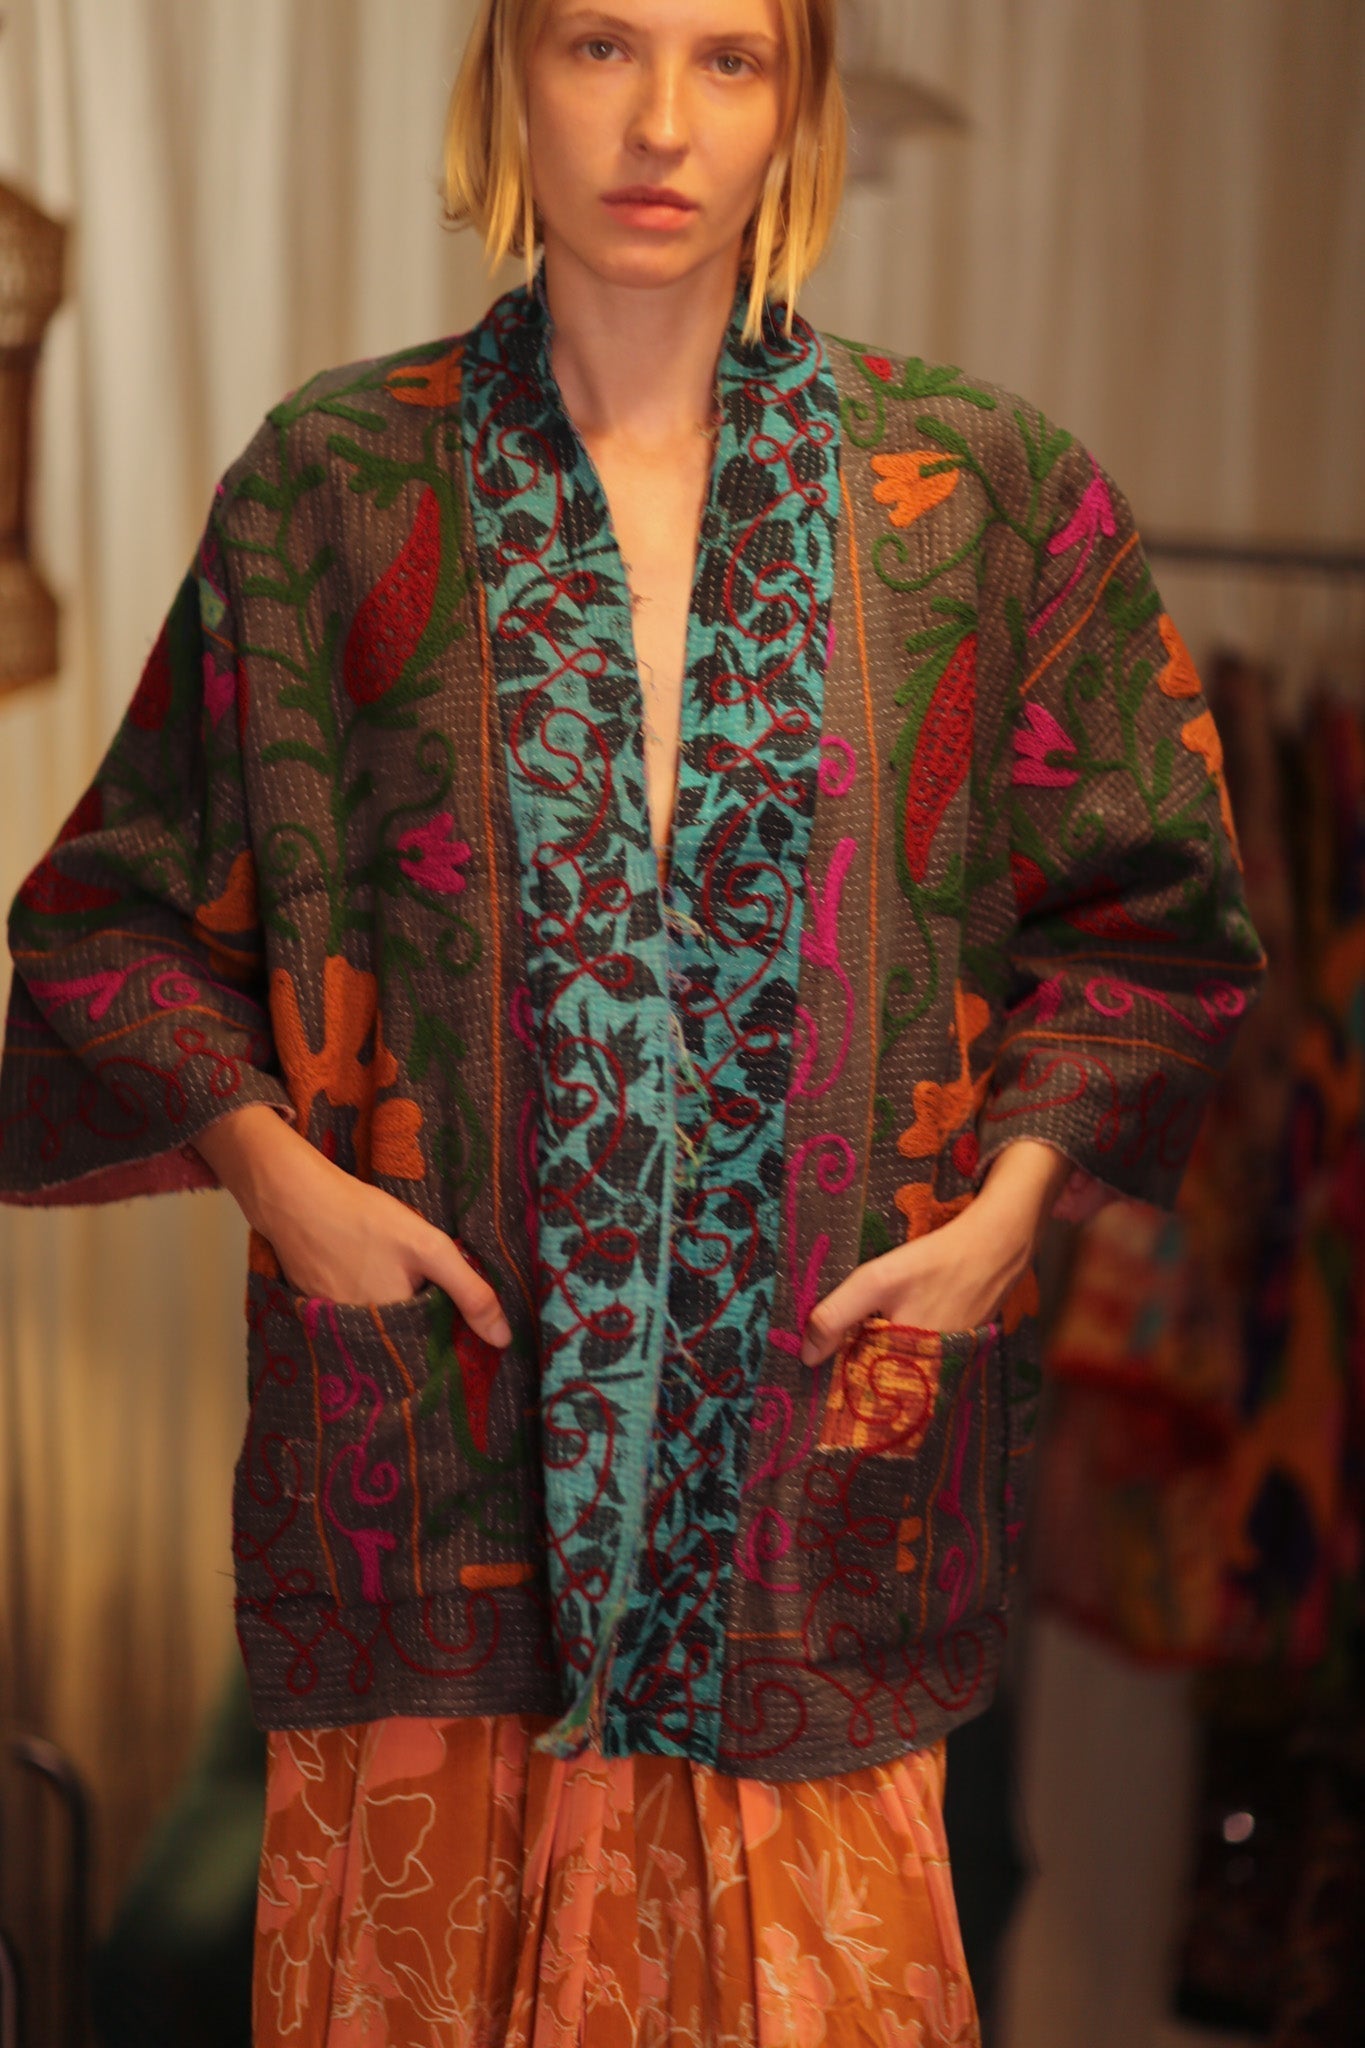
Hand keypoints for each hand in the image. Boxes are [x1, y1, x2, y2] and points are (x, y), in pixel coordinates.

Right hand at [193, 1105, 510, 1345]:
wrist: (294, 1198)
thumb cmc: (363, 1220)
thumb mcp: (429, 1248)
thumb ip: (470, 1292)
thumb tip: (504, 1340)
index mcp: (392, 1334)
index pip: (432, 1355)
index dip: (451, 1341)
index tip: (466, 1328)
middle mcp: (358, 1344)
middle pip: (405, 1346)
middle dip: (424, 1330)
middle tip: (431, 1295)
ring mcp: (333, 1330)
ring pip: (380, 1333)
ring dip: (396, 1318)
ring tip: (401, 1283)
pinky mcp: (317, 1314)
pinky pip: (354, 1322)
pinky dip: (368, 1306)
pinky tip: (371, 1276)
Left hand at [799, 1140, 1071, 1366]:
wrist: (995, 1246)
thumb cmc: (935, 1262)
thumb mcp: (877, 1281)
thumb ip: (837, 1316)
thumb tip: (807, 1356)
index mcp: (907, 1367)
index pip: (862, 1391)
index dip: (838, 1379)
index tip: (818, 1369)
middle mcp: (931, 1375)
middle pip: (882, 1380)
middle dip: (857, 1366)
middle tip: (833, 1347)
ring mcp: (948, 1364)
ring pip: (901, 1367)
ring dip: (880, 1354)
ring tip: (864, 1332)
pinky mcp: (958, 1350)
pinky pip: (921, 1356)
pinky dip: (904, 1345)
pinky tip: (896, 1321)